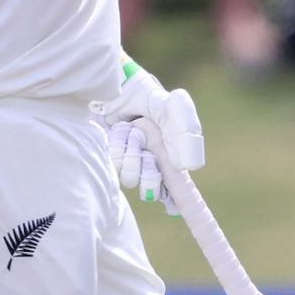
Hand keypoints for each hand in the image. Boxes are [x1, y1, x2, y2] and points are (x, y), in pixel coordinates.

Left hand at [94, 66, 203, 209]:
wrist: (112, 84)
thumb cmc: (147, 94)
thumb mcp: (173, 105)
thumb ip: (185, 130)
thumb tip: (188, 167)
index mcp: (169, 157)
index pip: (176, 189)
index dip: (178, 202)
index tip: (176, 210)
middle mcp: (149, 163)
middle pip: (152, 190)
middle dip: (150, 173)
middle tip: (149, 152)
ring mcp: (127, 162)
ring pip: (131, 178)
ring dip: (132, 154)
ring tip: (132, 131)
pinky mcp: (106, 158)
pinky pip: (113, 166)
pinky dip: (117, 147)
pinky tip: (117, 132)